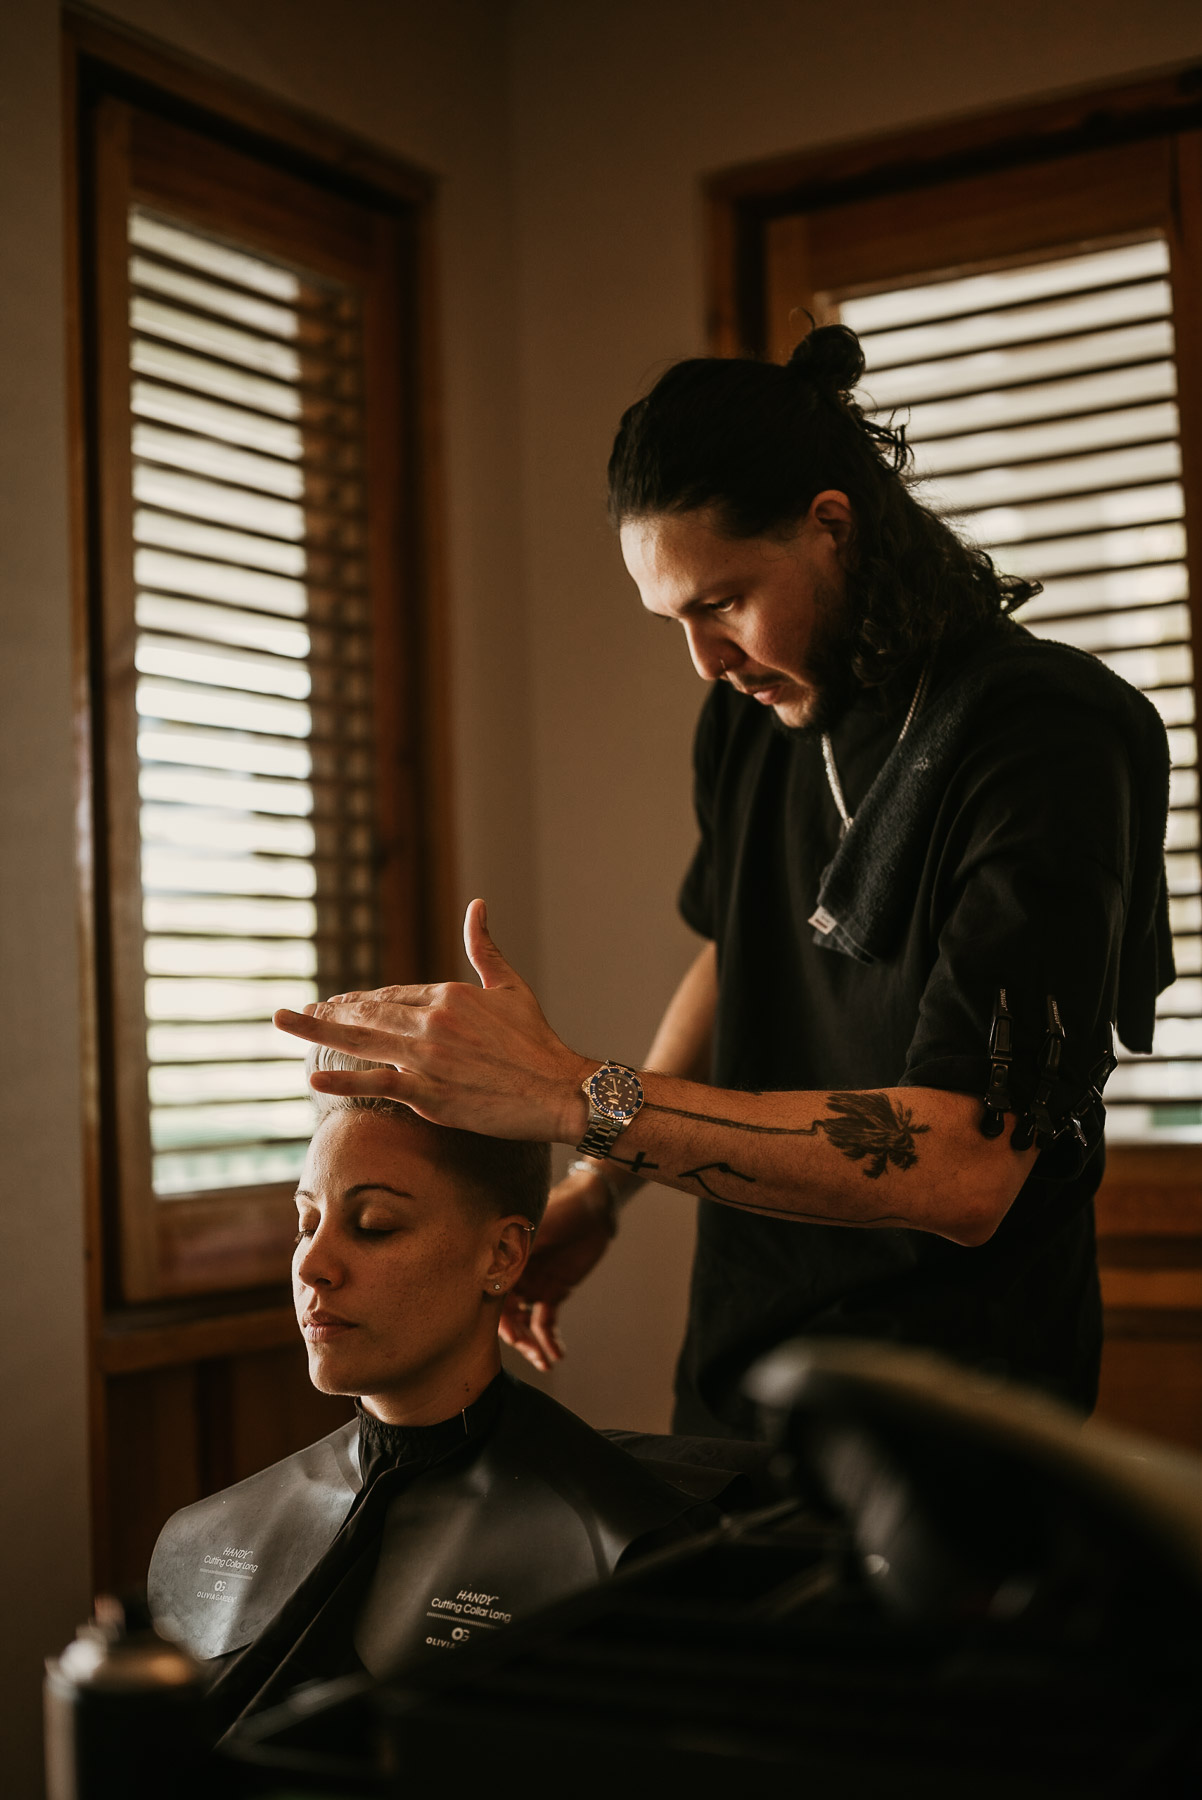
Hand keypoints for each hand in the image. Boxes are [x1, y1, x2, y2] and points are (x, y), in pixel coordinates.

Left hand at [272, 900, 591, 1142]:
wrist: (558, 1089)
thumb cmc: (537, 1041)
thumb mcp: (510, 986)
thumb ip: (484, 947)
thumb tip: (477, 904)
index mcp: (449, 994)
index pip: (393, 995)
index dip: (362, 1001)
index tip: (337, 1005)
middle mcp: (432, 1021)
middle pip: (368, 1013)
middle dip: (329, 1013)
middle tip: (296, 1013)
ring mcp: (427, 1057)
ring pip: (362, 1040)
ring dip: (318, 1031)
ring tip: (285, 1022)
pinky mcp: (429, 1093)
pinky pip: (378, 1083)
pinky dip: (344, 1079)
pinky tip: (314, 1076)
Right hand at [499, 1170, 616, 1371]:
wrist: (592, 1206)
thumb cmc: (561, 1209)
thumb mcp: (533, 1227)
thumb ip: (512, 1250)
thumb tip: (490, 1271)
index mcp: (500, 1259)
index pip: (488, 1296)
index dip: (493, 1319)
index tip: (505, 1335)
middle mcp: (512, 1276)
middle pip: (506, 1316)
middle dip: (517, 1338)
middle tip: (531, 1354)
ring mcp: (532, 1286)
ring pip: (525, 1323)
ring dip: (532, 1345)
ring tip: (545, 1363)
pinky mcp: (554, 1291)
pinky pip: (546, 1321)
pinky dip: (550, 1339)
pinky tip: (557, 1356)